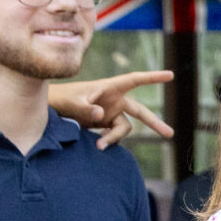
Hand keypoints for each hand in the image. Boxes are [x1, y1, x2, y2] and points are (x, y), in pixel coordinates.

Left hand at [51, 69, 174, 149]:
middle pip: (141, 111)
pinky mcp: (105, 124)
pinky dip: (109, 140)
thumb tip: (102, 115)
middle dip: (154, 123)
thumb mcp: (72, 102)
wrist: (49, 109)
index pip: (135, 80)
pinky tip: (97, 145)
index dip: (153, 77)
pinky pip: (114, 134)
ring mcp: (111, 113)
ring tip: (100, 145)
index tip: (171, 75)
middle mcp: (114, 100)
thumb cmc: (61, 99)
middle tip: (170, 134)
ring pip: (125, 127)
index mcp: (110, 88)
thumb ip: (87, 109)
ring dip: (115, 137)